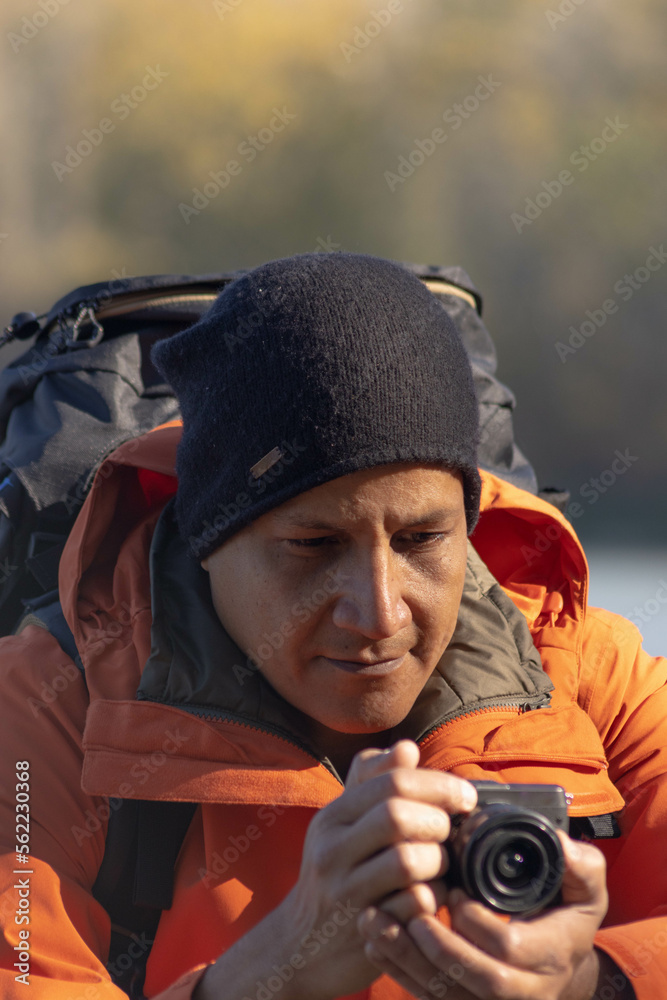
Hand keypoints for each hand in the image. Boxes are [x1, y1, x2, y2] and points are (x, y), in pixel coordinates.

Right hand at [273, 739, 477, 999]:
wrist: (300, 946)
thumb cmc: (335, 872)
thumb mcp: (343, 823)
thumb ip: (374, 781)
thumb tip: (407, 748)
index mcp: (333, 816)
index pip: (391, 782)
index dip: (438, 785)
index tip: (465, 797)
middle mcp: (332, 850)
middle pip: (398, 815)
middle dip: (438, 820)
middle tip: (451, 831)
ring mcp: (346, 893)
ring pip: (409, 862)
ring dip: (439, 861)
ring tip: (440, 864)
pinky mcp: (366, 931)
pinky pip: (415, 906)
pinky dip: (435, 897)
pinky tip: (432, 896)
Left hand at [358, 831, 611, 999]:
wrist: (559, 961)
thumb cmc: (566, 913)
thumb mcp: (585, 888)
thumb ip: (581, 865)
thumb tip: (563, 844)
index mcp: (552, 956)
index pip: (512, 951)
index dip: (479, 924)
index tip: (454, 892)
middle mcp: (526, 990)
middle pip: (478, 980)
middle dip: (440, 948)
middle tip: (410, 914)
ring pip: (446, 995)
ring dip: (407, 960)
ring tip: (375, 923)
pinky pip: (429, 998)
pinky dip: (399, 972)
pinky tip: (375, 942)